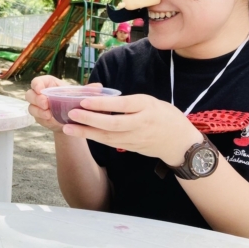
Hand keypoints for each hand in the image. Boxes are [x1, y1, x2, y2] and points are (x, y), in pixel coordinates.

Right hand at [25, 76, 100, 132]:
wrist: (73, 118)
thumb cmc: (75, 102)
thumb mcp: (81, 95)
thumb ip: (87, 91)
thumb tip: (98, 87)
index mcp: (49, 84)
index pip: (37, 81)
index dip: (36, 85)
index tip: (40, 90)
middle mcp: (41, 94)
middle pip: (30, 94)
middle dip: (36, 99)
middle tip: (46, 104)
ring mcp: (38, 106)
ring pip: (31, 106)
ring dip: (38, 110)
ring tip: (48, 114)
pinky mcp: (39, 116)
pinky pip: (35, 117)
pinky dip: (41, 118)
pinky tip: (50, 120)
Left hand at [62, 94, 202, 164]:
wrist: (180, 142)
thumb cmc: (164, 115)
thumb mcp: (150, 102)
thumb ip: (129, 102)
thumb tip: (102, 99)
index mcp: (146, 107)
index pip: (122, 105)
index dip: (102, 104)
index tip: (84, 100)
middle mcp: (141, 124)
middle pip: (112, 124)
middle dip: (90, 120)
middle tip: (71, 114)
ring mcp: (136, 138)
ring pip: (108, 137)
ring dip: (86, 132)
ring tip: (68, 128)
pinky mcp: (131, 148)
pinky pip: (110, 142)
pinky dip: (95, 138)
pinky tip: (82, 133)